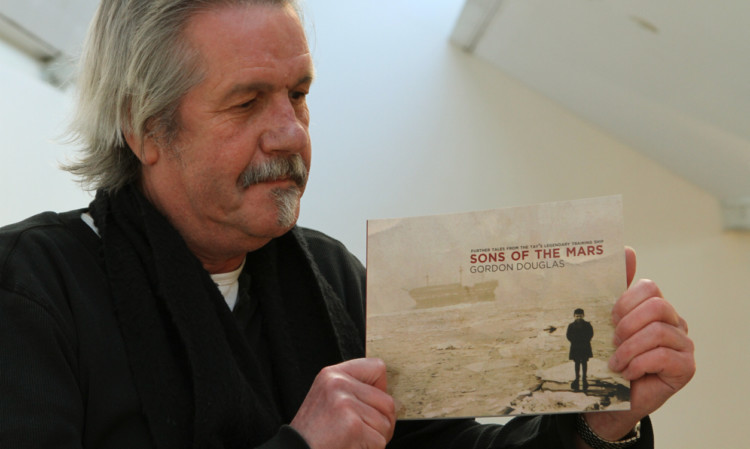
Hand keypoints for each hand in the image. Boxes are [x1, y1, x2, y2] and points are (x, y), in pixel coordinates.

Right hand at [290, 358, 395, 448]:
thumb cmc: (314, 434)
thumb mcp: (328, 399)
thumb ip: (353, 390)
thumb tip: (390, 397)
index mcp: (332, 374)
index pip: (377, 367)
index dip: (381, 388)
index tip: (370, 405)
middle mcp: (338, 383)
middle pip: (388, 401)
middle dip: (382, 422)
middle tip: (365, 432)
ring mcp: (345, 403)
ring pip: (386, 422)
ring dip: (377, 438)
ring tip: (355, 440)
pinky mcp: (352, 425)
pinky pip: (379, 440)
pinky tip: (351, 446)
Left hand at [582, 247, 694, 442]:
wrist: (609, 397)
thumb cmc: (607, 356)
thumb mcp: (604, 321)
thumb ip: (615, 287)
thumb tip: (627, 249)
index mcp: (654, 307)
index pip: (648, 287)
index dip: (624, 302)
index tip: (609, 319)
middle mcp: (673, 322)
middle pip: (656, 305)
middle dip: (627, 324)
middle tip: (613, 341)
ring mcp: (683, 344)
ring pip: (657, 331)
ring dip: (629, 348)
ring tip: (616, 362)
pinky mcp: (685, 367)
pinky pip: (663, 356)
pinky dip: (638, 364)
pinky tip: (628, 373)